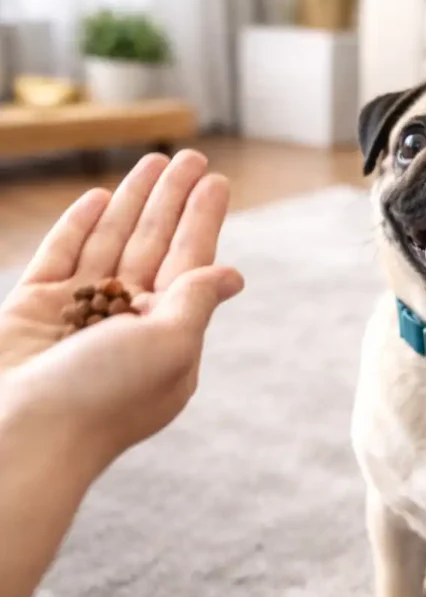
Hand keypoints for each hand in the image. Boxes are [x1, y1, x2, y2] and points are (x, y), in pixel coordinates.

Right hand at [0, 150, 243, 473]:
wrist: (19, 439)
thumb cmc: (105, 395)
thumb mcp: (169, 345)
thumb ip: (197, 302)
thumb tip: (233, 275)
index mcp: (166, 333)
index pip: (190, 262)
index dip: (203, 219)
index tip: (216, 181)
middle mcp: (126, 322)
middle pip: (155, 246)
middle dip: (173, 202)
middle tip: (192, 157)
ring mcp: (78, 315)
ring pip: (111, 244)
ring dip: (133, 203)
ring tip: (154, 162)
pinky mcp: (33, 311)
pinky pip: (61, 258)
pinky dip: (80, 228)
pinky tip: (100, 199)